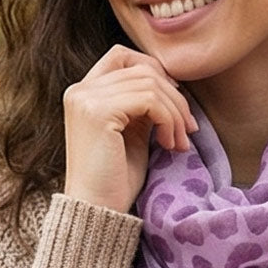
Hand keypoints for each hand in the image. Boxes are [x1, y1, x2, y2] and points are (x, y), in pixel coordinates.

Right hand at [63, 44, 196, 212]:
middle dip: (174, 97)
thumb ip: (141, 103)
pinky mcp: (99, 112)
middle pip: (143, 69)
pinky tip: (169, 145)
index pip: (123, 56)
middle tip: (187, 129)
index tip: (173, 105)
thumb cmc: (116, 178)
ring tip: (178, 142)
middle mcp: (80, 90)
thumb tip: (171, 84)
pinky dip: (168, 120)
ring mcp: (86, 99)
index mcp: (83, 92)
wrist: (97, 211)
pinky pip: (150, 100)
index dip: (154, 72)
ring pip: (151, 83)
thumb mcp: (132, 131)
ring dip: (175, 113)